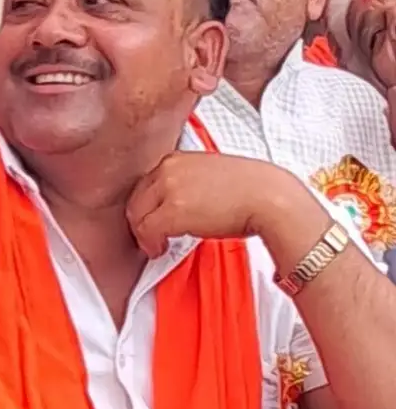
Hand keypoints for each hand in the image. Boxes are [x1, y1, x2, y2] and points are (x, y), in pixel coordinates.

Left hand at [126, 152, 328, 262]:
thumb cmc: (252, 190)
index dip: (148, 205)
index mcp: (177, 159)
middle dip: (141, 219)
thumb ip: (188, 182)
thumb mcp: (210, 174)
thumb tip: (180, 202)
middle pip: (137, 198)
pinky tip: (160, 249)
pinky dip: (150, 243)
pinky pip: (147, 231)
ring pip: (138, 215)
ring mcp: (169, 189)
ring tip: (155, 245)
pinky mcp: (173, 211)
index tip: (153, 218)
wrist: (270, 198)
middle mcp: (168, 169)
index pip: (146, 183)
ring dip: (144, 233)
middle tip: (150, 236)